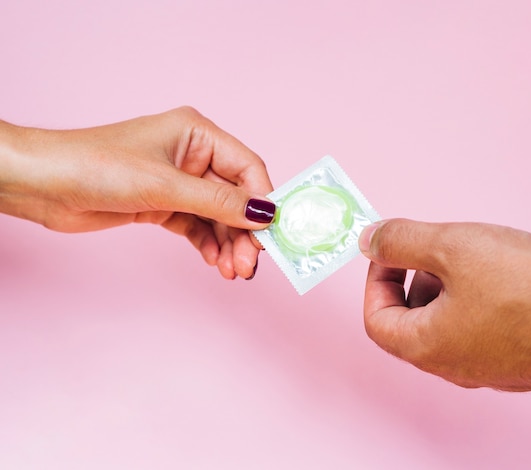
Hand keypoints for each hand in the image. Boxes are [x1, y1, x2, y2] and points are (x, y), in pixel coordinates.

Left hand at [0, 106, 274, 279]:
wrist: (44, 185)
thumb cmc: (97, 166)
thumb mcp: (165, 185)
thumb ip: (218, 201)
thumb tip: (264, 214)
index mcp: (198, 134)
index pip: (248, 168)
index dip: (262, 201)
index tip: (271, 234)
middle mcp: (193, 155)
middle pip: (236, 196)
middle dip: (244, 232)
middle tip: (248, 264)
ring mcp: (179, 182)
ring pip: (218, 215)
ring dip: (228, 243)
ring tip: (232, 271)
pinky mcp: (164, 204)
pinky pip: (198, 226)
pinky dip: (208, 244)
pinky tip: (214, 262)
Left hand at [359, 218, 530, 390]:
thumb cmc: (529, 289)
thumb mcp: (452, 247)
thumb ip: (402, 241)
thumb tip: (368, 239)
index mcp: (426, 347)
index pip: (376, 319)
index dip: (376, 280)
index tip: (392, 251)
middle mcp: (453, 368)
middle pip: (410, 324)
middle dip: (411, 281)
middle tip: (431, 250)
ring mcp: (487, 370)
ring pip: (445, 326)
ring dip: (443, 289)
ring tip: (468, 258)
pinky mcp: (518, 364)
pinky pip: (478, 332)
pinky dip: (473, 302)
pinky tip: (500, 278)